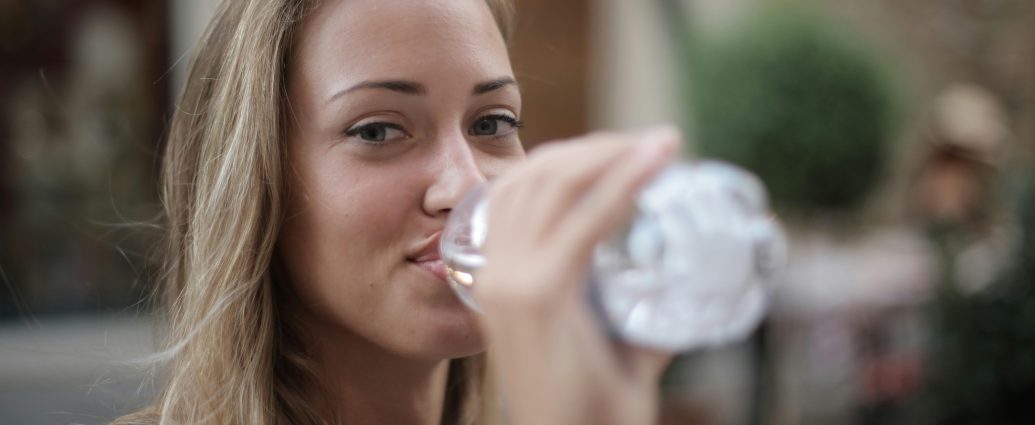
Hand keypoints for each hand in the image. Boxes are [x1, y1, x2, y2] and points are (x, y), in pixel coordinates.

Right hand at [474, 125, 680, 424]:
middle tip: (649, 144)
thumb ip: (631, 305)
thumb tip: (684, 277)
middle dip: (595, 148)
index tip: (619, 149)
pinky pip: (584, 224)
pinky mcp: (540, 294)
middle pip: (537, 176)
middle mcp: (495, 271)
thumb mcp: (601, 338)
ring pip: (555, 185)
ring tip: (658, 146)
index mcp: (496, 276)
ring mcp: (512, 280)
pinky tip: (655, 163)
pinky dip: (622, 184)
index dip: (567, 157)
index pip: (518, 189)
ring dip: (611, 154)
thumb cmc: (590, 406)